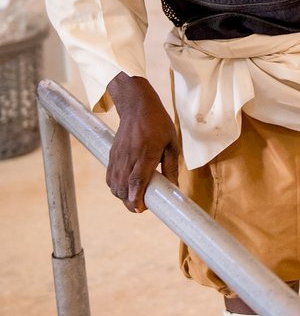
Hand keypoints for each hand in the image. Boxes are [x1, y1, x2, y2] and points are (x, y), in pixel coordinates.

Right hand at [105, 74, 178, 212]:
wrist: (137, 107)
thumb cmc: (158, 124)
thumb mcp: (171, 144)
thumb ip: (171, 167)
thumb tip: (174, 188)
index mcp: (146, 153)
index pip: (137, 180)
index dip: (136, 197)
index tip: (140, 209)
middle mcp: (129, 157)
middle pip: (122, 187)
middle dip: (129, 202)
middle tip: (141, 207)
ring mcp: (118, 156)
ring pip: (114, 184)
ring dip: (122, 196)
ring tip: (134, 199)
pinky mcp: (112, 155)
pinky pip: (109, 177)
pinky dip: (115, 187)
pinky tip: (124, 189)